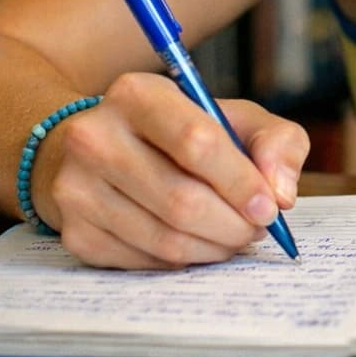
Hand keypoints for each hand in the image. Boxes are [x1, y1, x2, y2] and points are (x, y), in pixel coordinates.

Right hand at [31, 72, 310, 267]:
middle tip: (257, 229)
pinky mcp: (73, 232)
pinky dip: (183, 260)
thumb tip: (282, 193)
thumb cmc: (179, 132)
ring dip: (214, 247)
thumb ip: (275, 141)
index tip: (270, 207)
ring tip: (234, 237)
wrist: (99, 148)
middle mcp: (94, 137)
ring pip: (164, 238)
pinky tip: (197, 243)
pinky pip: (144, 261)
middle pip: (181, 199)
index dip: (241, 182)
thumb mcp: (232, 117)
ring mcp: (76, 187)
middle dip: (233, 224)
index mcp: (137, 94)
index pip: (196, 142)